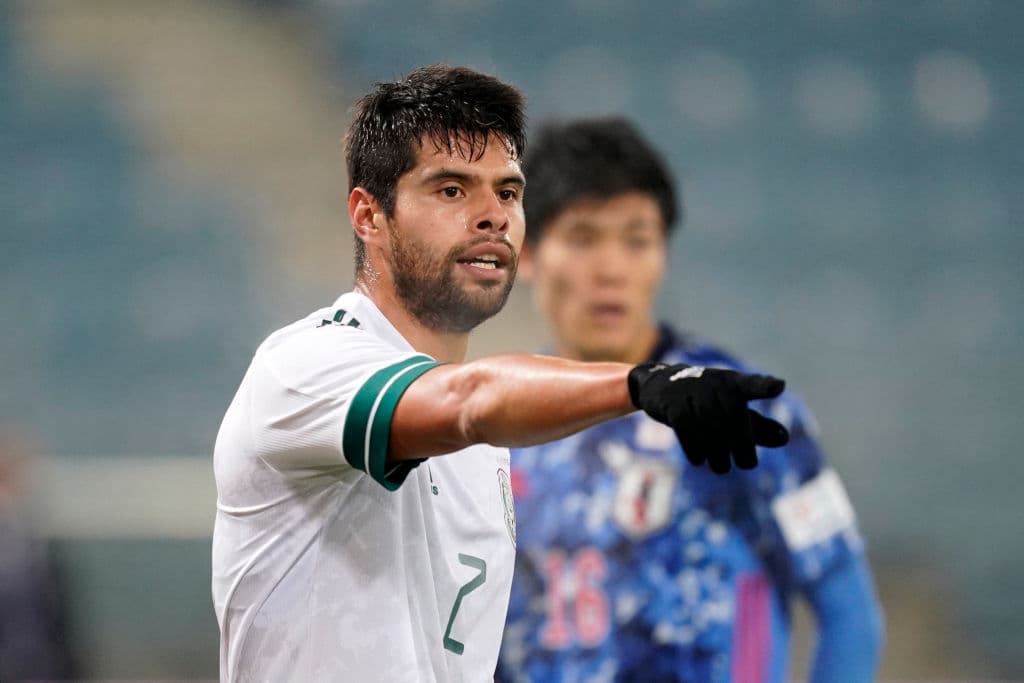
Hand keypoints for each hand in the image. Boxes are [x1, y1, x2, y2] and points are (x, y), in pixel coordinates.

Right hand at [628, 363, 789, 473]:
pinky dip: (694, 448)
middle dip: (741, 445)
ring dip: (717, 453)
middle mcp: (713, 383)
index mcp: (732, 383)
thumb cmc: (705, 401)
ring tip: (721, 468)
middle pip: (732, 418)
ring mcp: (691, 392)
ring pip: (709, 426)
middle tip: (746, 464)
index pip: (750, 384)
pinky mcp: (672, 403)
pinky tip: (699, 461)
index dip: (763, 386)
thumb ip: (757, 425)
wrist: (661, 385)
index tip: (779, 387)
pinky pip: (686, 429)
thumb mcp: (731, 409)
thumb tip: (784, 439)